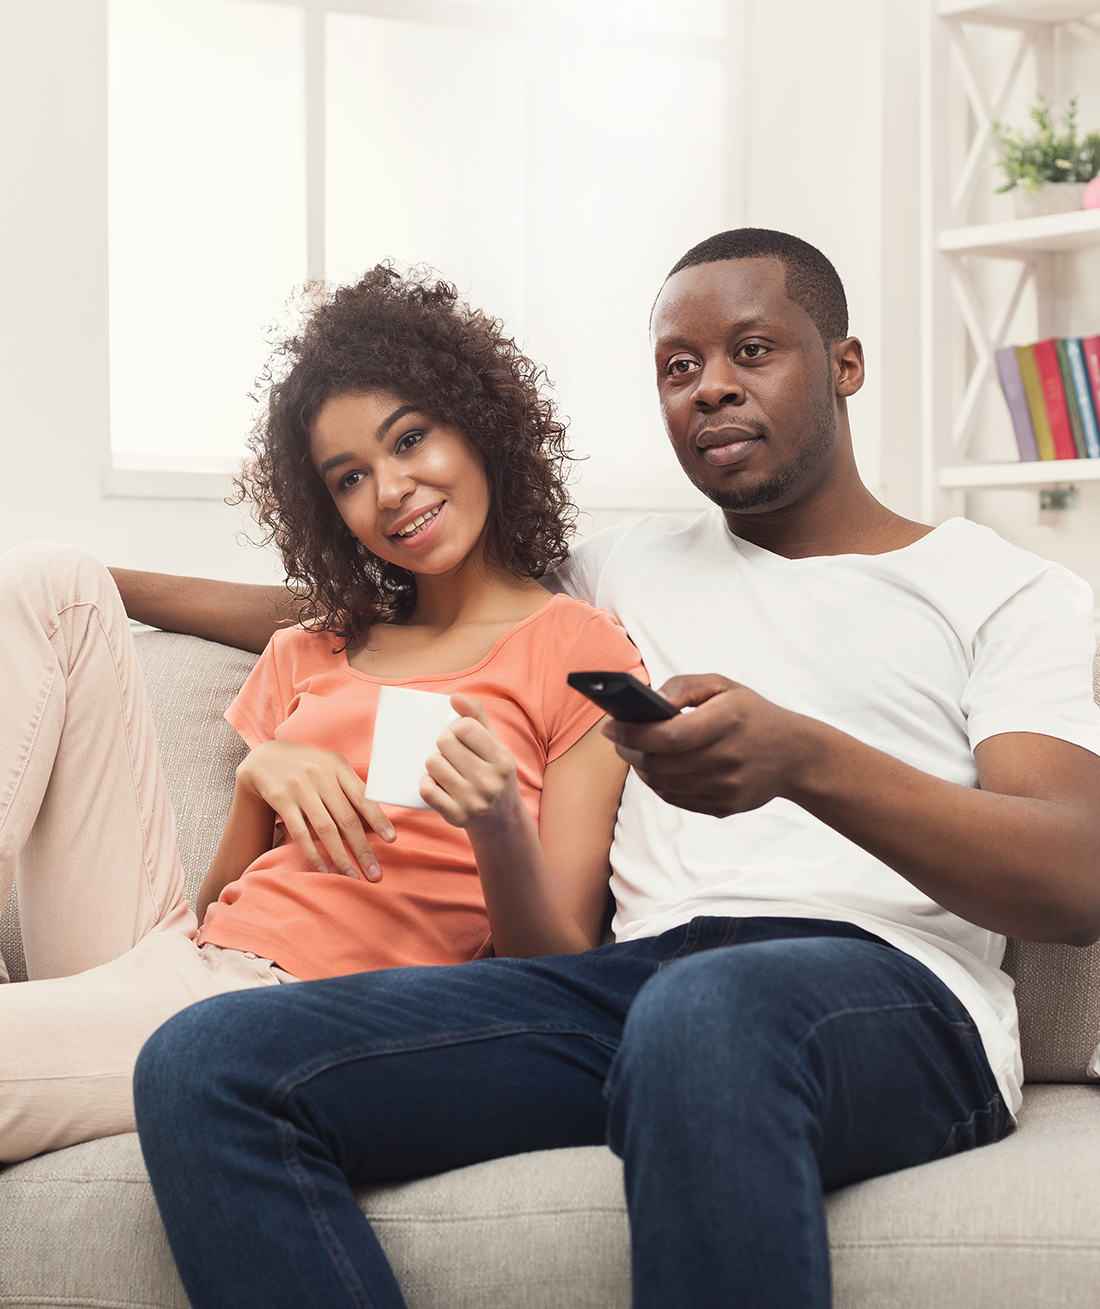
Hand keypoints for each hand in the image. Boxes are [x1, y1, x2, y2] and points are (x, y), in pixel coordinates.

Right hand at [236, 740, 394, 879]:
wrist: (266, 758)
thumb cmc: (309, 768)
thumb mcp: (331, 767)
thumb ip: (351, 788)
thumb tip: (376, 821)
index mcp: (339, 767)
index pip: (364, 797)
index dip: (379, 820)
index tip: (391, 839)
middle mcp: (321, 776)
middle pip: (347, 818)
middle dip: (362, 849)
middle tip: (374, 873)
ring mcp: (300, 788)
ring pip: (325, 829)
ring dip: (340, 856)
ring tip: (351, 876)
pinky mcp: (281, 800)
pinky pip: (300, 832)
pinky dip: (312, 853)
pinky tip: (323, 869)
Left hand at [421, 695, 523, 829]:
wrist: (501, 819)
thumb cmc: (493, 772)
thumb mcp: (494, 744)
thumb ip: (477, 716)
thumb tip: (455, 697)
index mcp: (503, 760)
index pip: (465, 726)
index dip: (456, 727)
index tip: (460, 736)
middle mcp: (490, 782)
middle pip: (444, 742)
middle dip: (444, 744)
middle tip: (452, 754)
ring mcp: (473, 801)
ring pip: (432, 763)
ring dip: (435, 763)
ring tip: (447, 769)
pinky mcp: (456, 816)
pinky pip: (426, 789)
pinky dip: (427, 783)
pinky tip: (438, 783)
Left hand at [602, 674, 817, 817]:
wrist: (795, 755)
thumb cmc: (750, 714)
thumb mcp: (722, 685)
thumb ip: (682, 687)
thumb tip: (648, 702)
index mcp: (728, 720)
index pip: (669, 735)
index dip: (633, 733)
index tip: (611, 726)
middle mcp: (729, 757)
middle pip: (661, 763)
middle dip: (630, 750)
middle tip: (617, 738)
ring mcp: (728, 786)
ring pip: (664, 783)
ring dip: (641, 767)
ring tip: (634, 750)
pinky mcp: (725, 807)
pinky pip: (677, 799)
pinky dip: (658, 784)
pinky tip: (655, 767)